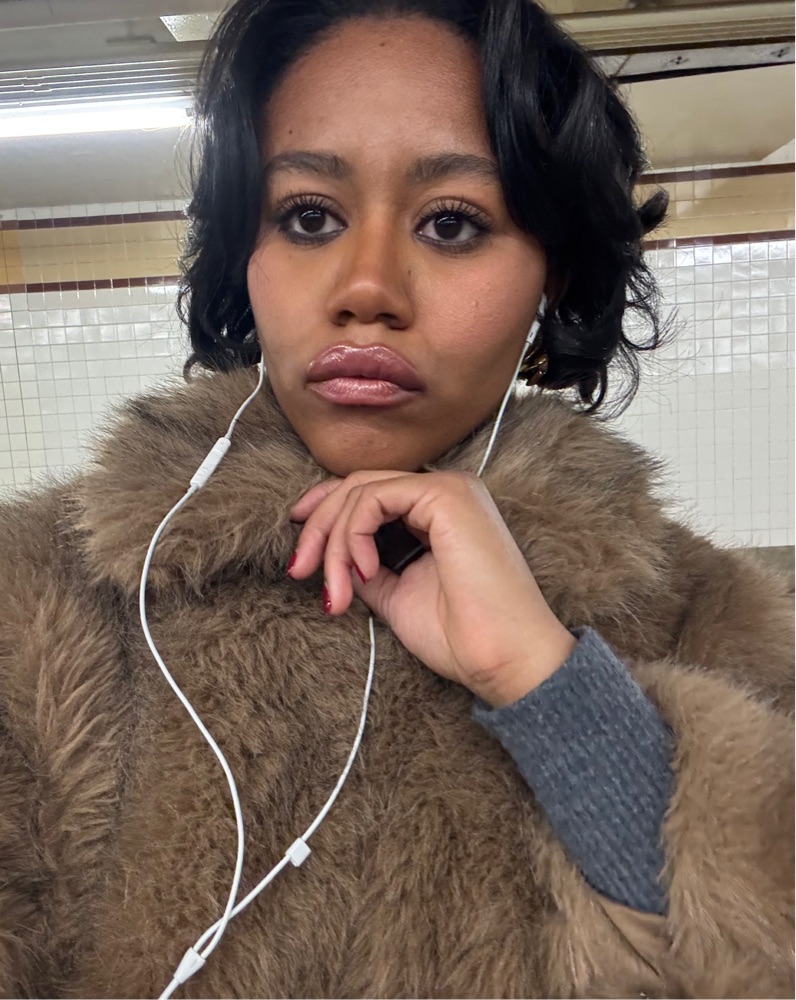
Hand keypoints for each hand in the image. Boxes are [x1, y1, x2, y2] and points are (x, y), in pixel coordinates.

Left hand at [288, 470, 575, 707]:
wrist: (503, 660)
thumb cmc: (461, 636)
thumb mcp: (396, 594)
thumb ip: (366, 566)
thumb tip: (332, 555)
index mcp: (440, 512)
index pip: (370, 492)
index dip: (326, 512)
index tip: (301, 550)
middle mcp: (446, 491)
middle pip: (358, 486)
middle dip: (319, 528)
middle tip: (298, 571)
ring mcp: (449, 489)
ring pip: (361, 491)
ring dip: (333, 542)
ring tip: (336, 592)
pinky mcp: (446, 496)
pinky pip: (373, 499)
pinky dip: (354, 535)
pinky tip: (364, 572)